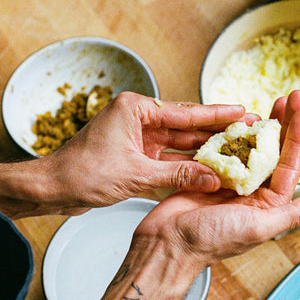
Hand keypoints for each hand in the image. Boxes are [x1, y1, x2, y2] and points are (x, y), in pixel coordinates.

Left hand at [43, 93, 250, 214]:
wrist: (53, 189)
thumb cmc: (83, 174)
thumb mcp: (136, 175)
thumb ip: (178, 176)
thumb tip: (214, 179)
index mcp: (136, 110)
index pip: (186, 112)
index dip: (217, 114)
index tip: (242, 111)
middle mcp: (139, 120)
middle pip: (186, 126)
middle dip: (216, 131)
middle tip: (247, 129)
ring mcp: (138, 139)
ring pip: (180, 144)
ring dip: (204, 150)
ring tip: (235, 150)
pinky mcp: (137, 156)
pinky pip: (169, 160)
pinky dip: (187, 166)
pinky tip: (210, 169)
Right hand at [130, 91, 299, 267]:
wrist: (170, 243)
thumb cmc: (213, 241)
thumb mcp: (259, 227)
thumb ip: (292, 214)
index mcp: (270, 202)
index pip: (290, 162)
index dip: (298, 134)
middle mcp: (255, 191)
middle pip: (275, 151)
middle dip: (284, 123)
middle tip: (291, 97)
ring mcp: (232, 181)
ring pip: (251, 147)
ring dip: (260, 125)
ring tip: (269, 104)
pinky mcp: (210, 174)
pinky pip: (225, 149)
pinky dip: (232, 133)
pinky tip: (238, 119)